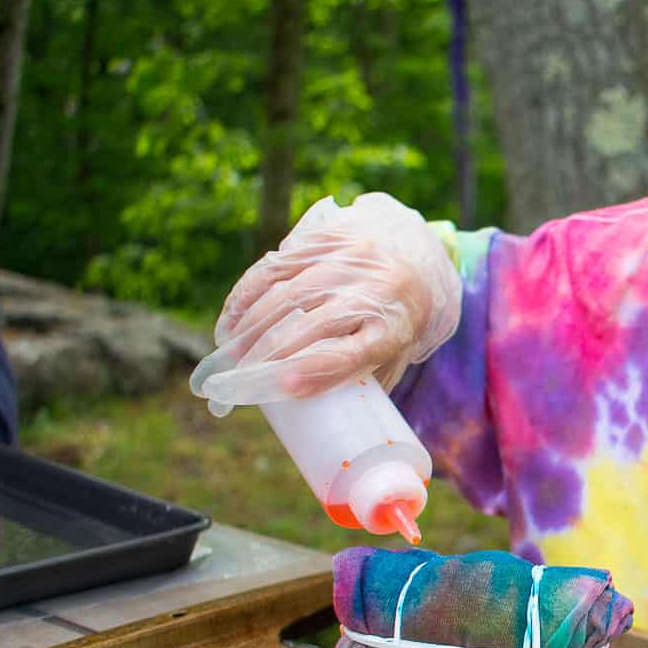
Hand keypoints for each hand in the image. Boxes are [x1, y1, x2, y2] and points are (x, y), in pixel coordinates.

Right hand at [189, 193, 461, 414]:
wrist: (417, 258)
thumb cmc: (396, 322)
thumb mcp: (393, 355)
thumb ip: (357, 380)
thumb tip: (302, 408)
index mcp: (397, 327)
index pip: (353, 352)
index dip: (315, 371)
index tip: (282, 387)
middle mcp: (377, 289)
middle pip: (314, 323)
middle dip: (270, 351)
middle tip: (241, 375)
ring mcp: (351, 259)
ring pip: (289, 293)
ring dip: (252, 325)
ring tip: (230, 351)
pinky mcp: (327, 239)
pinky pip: (277, 267)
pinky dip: (248, 294)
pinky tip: (232, 317)